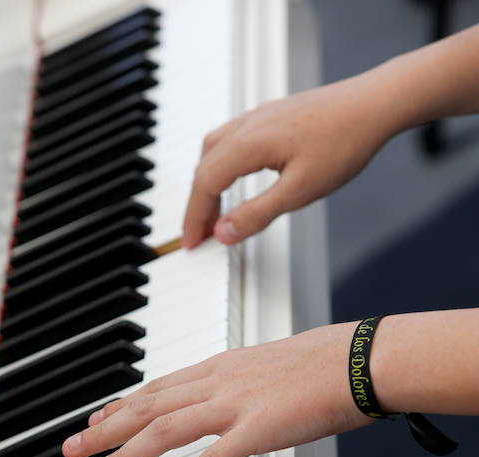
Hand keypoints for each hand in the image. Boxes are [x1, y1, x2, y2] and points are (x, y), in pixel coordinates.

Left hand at [62, 323, 368, 456]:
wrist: (360, 359)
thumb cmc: (328, 362)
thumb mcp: (272, 366)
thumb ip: (245, 382)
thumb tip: (236, 398)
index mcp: (221, 366)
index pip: (158, 387)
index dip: (123, 405)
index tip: (98, 418)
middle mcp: (218, 381)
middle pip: (146, 406)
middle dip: (104, 429)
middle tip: (71, 449)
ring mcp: (234, 404)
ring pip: (162, 429)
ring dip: (123, 455)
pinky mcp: (256, 429)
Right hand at [182, 73, 391, 248]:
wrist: (374, 105)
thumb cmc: (343, 142)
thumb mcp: (299, 191)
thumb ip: (256, 214)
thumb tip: (223, 232)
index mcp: (247, 144)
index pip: (204, 184)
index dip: (194, 218)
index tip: (191, 243)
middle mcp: (246, 125)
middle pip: (203, 167)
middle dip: (197, 205)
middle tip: (200, 235)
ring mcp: (258, 117)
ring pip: (213, 151)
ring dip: (206, 183)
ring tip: (213, 212)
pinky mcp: (271, 115)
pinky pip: (230, 140)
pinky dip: (220, 165)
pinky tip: (234, 179)